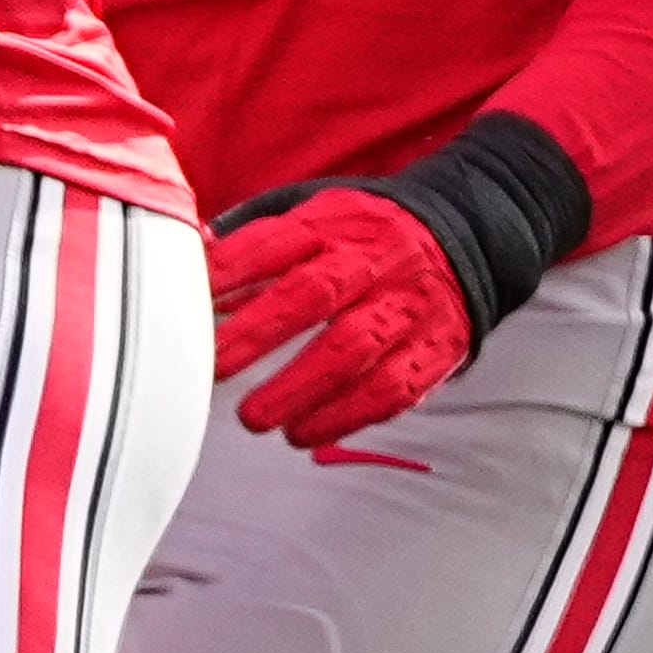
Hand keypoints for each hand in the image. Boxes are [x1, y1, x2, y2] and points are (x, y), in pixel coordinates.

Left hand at [211, 185, 477, 448]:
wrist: (462, 238)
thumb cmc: (359, 237)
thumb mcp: (312, 218)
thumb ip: (253, 240)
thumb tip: (190, 255)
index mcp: (331, 225)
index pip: (275, 243)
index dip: (232, 271)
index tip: (192, 302)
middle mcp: (372, 262)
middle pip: (314, 295)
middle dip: (260, 334)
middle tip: (214, 370)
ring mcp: (407, 306)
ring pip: (355, 348)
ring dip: (300, 388)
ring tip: (254, 419)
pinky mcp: (435, 348)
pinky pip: (394, 388)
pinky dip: (347, 417)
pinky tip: (306, 434)